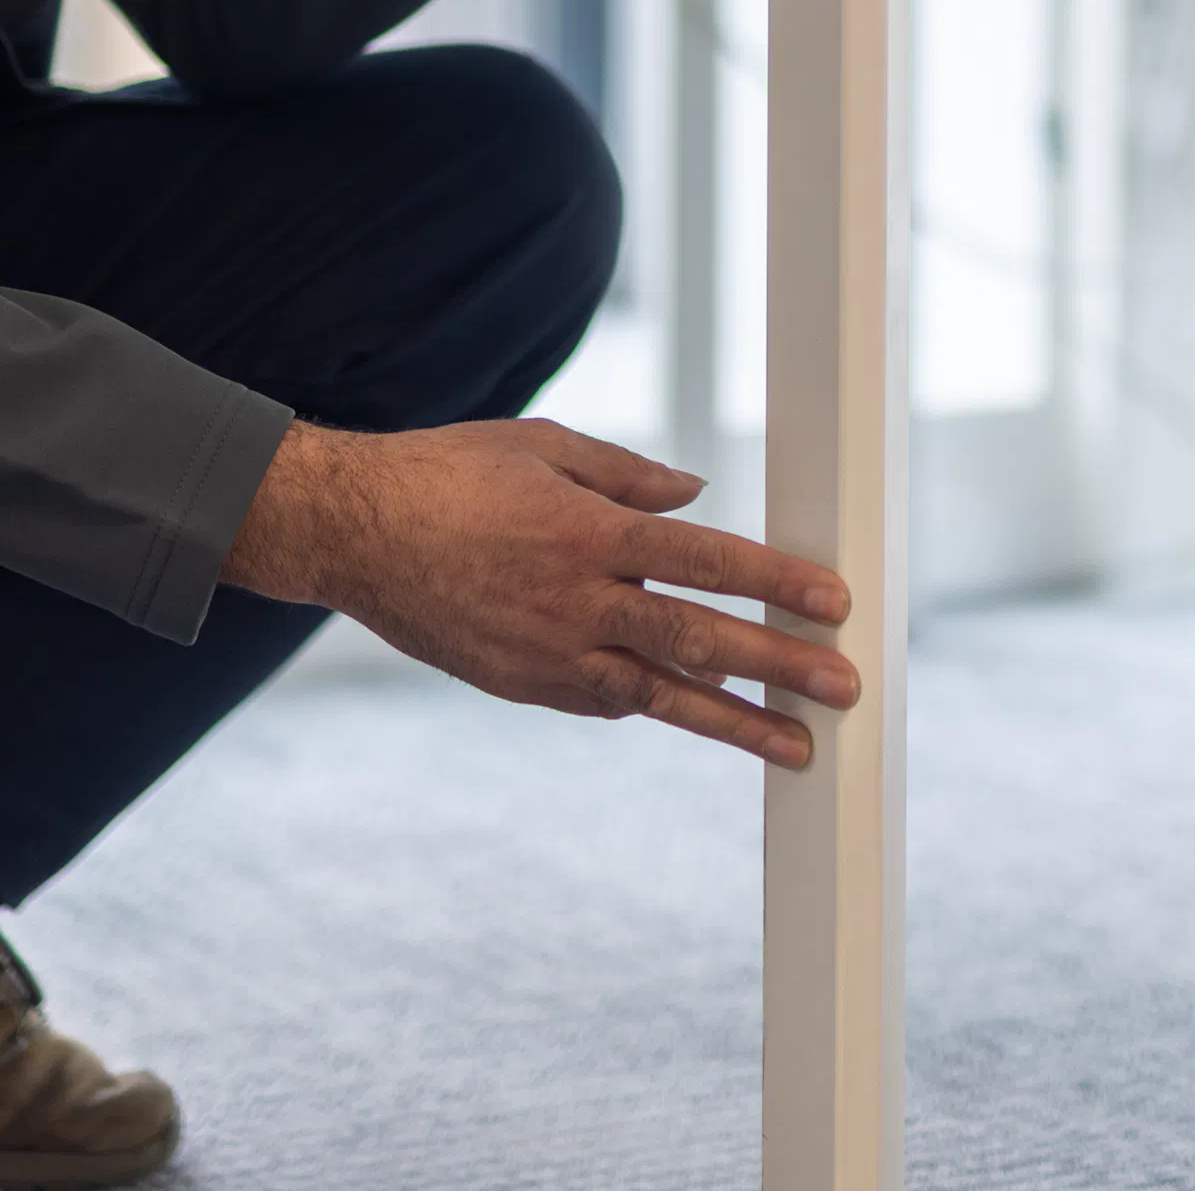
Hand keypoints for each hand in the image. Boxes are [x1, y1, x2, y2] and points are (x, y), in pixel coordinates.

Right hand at [220, 419, 858, 767]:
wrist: (349, 534)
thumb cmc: (446, 474)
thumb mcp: (542, 448)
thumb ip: (627, 476)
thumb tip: (696, 496)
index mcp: (587, 533)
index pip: (706, 563)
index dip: (776, 584)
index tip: (835, 602)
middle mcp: (575, 602)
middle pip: (698, 642)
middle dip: (780, 668)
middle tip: (845, 689)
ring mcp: (547, 654)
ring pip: (660, 696)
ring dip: (733, 721)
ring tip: (797, 746)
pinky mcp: (522, 685)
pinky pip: (605, 701)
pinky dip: (653, 704)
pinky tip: (697, 710)